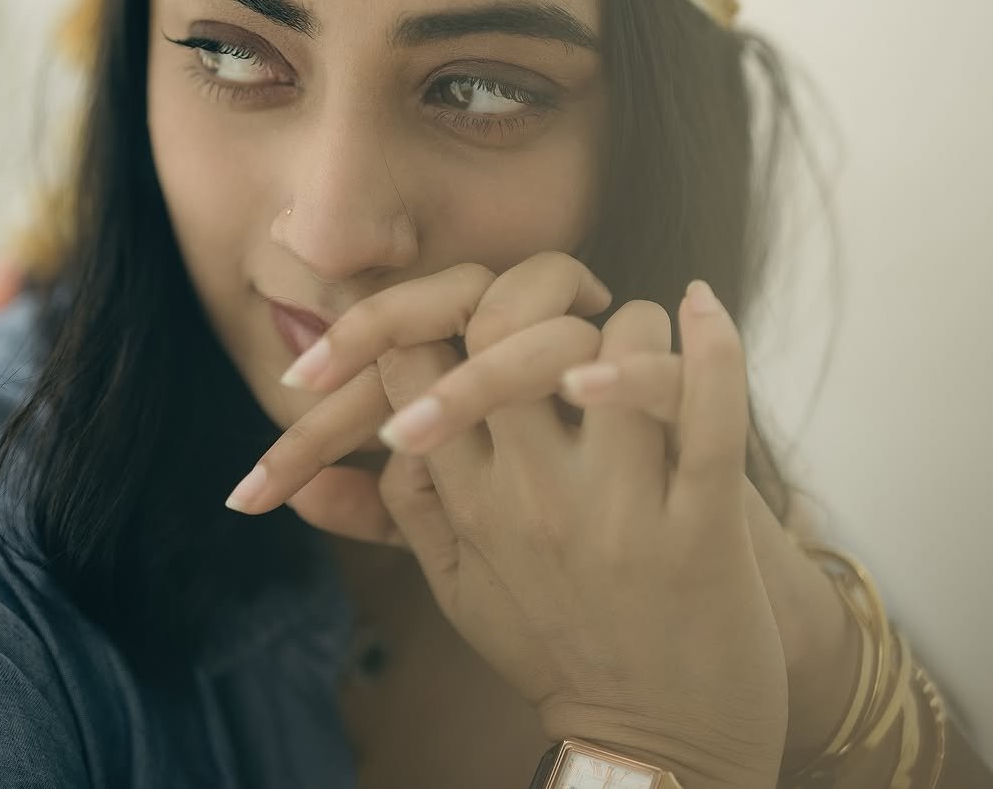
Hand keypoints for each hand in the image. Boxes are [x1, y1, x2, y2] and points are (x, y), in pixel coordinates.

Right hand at [228, 254, 787, 786]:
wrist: (656, 751)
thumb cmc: (554, 650)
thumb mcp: (455, 588)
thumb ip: (397, 515)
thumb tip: (317, 476)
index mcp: (468, 501)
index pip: (416, 357)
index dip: (431, 306)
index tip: (474, 301)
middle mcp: (533, 494)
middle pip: (504, 328)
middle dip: (532, 289)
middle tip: (567, 294)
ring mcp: (620, 508)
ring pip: (616, 342)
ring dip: (631, 320)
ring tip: (637, 334)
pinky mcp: (705, 526)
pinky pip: (709, 411)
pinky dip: (714, 349)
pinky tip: (703, 304)